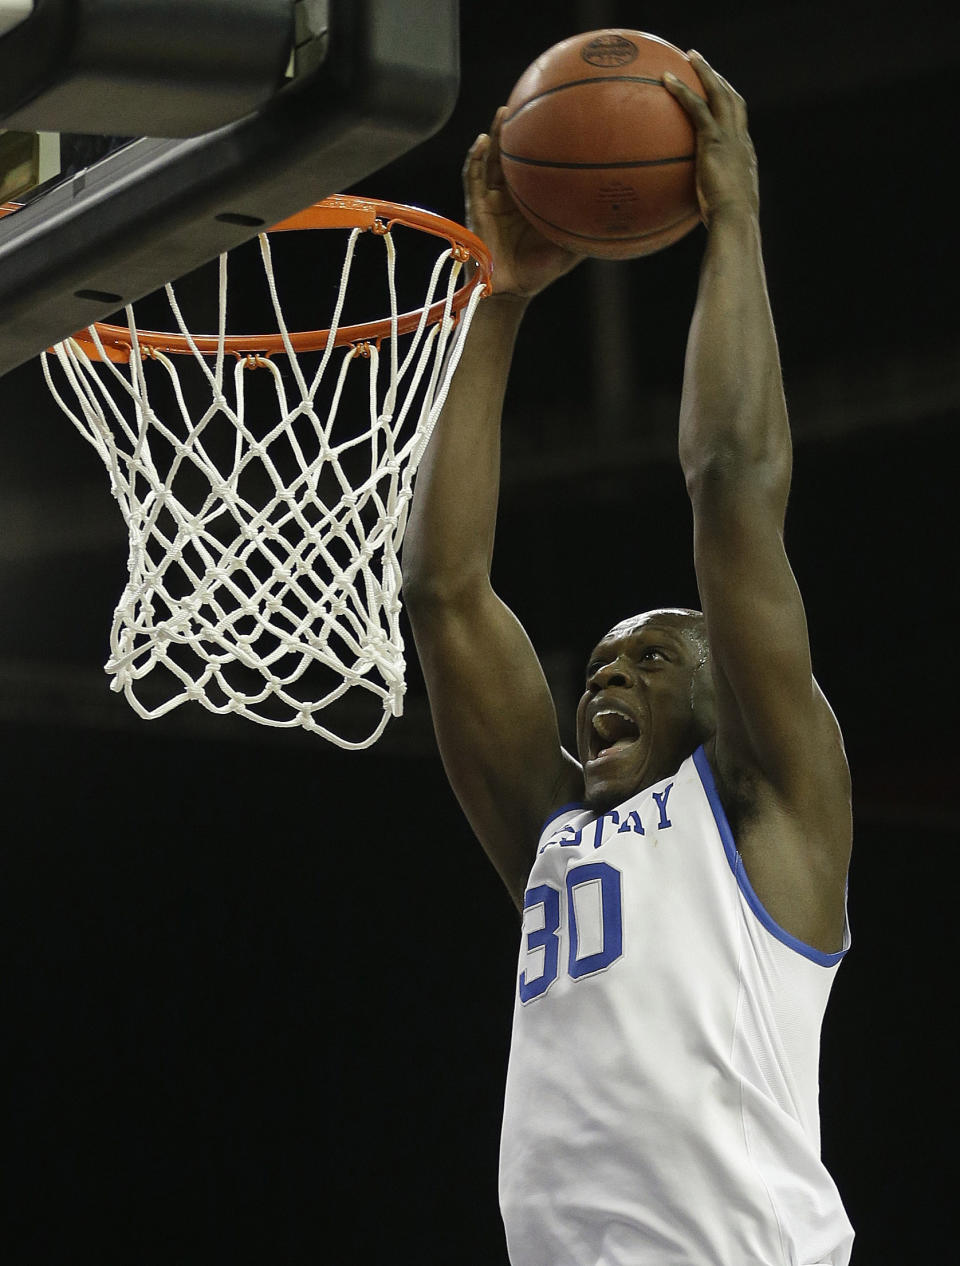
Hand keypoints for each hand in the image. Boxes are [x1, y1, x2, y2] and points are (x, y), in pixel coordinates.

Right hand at [463, 107, 583, 298]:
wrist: (513, 289)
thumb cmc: (540, 269)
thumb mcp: (571, 246)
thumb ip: (590, 229)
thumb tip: (624, 218)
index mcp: (532, 197)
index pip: (538, 163)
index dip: (545, 140)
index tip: (561, 116)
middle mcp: (512, 193)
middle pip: (514, 152)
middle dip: (521, 127)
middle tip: (533, 99)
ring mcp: (492, 197)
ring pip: (492, 158)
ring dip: (496, 134)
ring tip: (505, 112)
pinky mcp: (476, 206)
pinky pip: (473, 177)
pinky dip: (475, 158)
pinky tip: (482, 142)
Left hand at [662, 51, 758, 226]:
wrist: (735, 220)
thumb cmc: (727, 227)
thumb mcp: (719, 215)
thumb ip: (708, 209)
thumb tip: (687, 222)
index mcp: (744, 158)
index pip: (738, 126)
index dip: (730, 110)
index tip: (718, 100)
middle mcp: (741, 142)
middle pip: (733, 100)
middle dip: (720, 80)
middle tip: (704, 66)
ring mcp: (730, 138)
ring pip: (719, 94)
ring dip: (705, 72)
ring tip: (690, 57)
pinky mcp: (714, 140)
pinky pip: (696, 107)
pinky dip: (683, 91)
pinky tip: (666, 80)